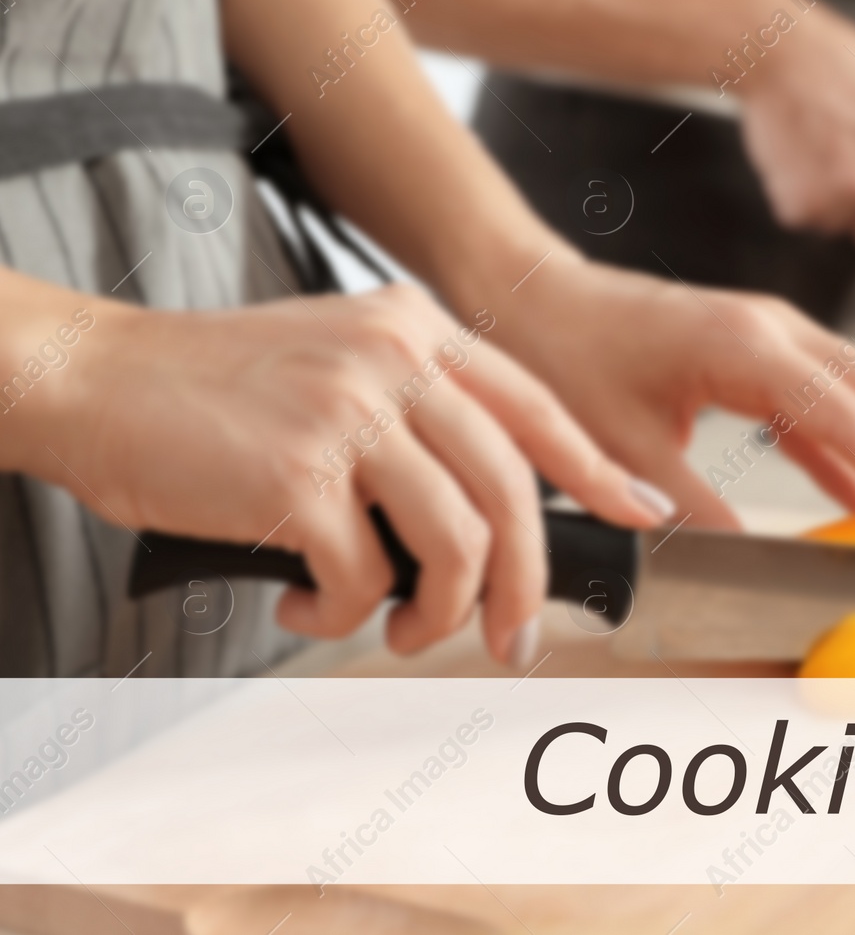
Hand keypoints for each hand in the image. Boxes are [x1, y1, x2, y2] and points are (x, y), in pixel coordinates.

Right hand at [33, 285, 669, 664]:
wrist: (97, 379)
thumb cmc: (216, 390)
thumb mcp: (338, 363)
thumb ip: (417, 411)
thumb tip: (489, 513)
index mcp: (415, 329)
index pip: (536, 409)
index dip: (597, 472)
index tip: (640, 514)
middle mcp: (395, 359)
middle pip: (511, 491)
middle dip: (524, 585)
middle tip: (513, 641)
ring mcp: (348, 412)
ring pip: (456, 541)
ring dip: (439, 614)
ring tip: (400, 630)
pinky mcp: (296, 473)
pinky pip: (363, 576)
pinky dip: (345, 614)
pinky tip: (304, 603)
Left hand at [498, 260, 854, 536]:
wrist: (535, 296)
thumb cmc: (568, 357)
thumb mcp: (622, 447)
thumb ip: (688, 514)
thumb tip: (747, 577)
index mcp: (747, 345)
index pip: (851, 413)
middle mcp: (778, 329)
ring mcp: (776, 337)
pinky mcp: (765, 356)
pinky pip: (832, 408)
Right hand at [735, 8, 854, 251]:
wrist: (782, 50)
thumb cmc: (844, 66)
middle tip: (841, 167)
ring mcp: (853, 189)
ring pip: (839, 227)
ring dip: (825, 202)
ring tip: (817, 152)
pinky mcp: (809, 199)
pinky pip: (803, 219)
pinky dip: (792, 196)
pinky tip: (794, 155)